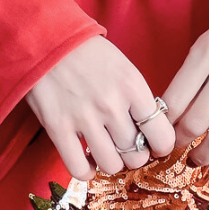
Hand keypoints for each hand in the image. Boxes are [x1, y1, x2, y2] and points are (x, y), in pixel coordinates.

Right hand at [26, 36, 175, 180]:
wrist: (46, 38)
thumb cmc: (87, 52)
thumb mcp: (123, 67)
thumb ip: (136, 98)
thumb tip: (148, 131)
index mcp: (133, 87)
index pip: (162, 135)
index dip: (160, 145)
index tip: (154, 145)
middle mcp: (112, 105)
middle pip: (136, 155)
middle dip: (133, 155)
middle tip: (125, 146)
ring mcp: (84, 118)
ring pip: (111, 165)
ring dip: (110, 162)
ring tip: (104, 150)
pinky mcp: (58, 128)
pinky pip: (78, 169)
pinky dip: (85, 171)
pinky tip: (85, 159)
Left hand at [162, 14, 208, 172]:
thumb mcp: (206, 44)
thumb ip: (188, 75)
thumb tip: (167, 116)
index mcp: (207, 52)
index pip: (174, 100)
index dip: (161, 124)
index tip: (158, 133)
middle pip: (195, 122)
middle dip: (179, 142)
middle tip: (173, 149)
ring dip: (204, 156)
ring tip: (195, 159)